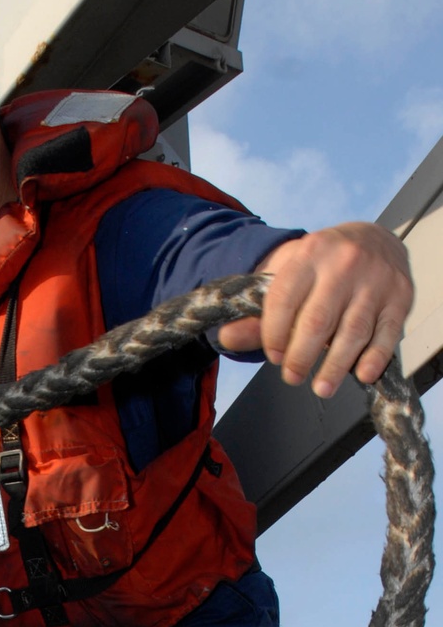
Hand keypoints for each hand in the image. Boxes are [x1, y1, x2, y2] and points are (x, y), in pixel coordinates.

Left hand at [217, 221, 412, 397]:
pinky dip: (374, 357)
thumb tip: (225, 337)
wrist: (372, 238)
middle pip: (317, 321)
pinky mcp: (400, 296)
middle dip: (301, 357)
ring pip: (352, 331)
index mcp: (309, 254)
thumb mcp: (289, 277)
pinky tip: (361, 374)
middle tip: (292, 377)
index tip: (273, 356)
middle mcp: (344, 263)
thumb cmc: (324, 266)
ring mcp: (375, 280)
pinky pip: (387, 333)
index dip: (273, 335)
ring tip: (321, 388)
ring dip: (334, 366)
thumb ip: (259, 312)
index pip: (284, 300)